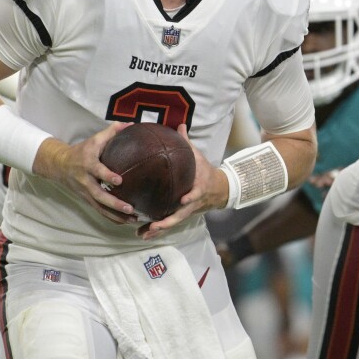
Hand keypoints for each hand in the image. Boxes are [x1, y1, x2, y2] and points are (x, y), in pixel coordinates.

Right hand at [41, 122, 137, 224]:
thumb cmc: (82, 150)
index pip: (97, 171)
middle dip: (114, 203)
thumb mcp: (94, 139)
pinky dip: (112, 218)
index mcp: (88, 164)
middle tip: (129, 208)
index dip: (107, 176)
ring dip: (116, 215)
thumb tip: (131, 124)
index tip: (120, 180)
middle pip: (99, 195)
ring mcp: (85, 192)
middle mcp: (85, 180)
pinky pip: (100, 211)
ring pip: (100, 207)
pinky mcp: (87, 200)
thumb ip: (112, 131)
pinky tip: (126, 222)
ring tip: (132, 219)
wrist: (59, 165)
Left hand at [141, 124, 220, 240]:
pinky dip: (155, 229)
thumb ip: (186, 142)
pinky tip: (141, 234)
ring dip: (158, 229)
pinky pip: (167, 223)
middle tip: (154, 225)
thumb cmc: (204, 171)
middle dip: (168, 222)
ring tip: (143, 234)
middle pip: (181, 215)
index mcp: (197, 188)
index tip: (184, 199)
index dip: (191, 197)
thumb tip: (180, 124)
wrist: (218, 189)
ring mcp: (186, 211)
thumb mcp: (198, 156)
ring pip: (172, 223)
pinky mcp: (180, 214)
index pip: (195, 194)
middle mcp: (191, 203)